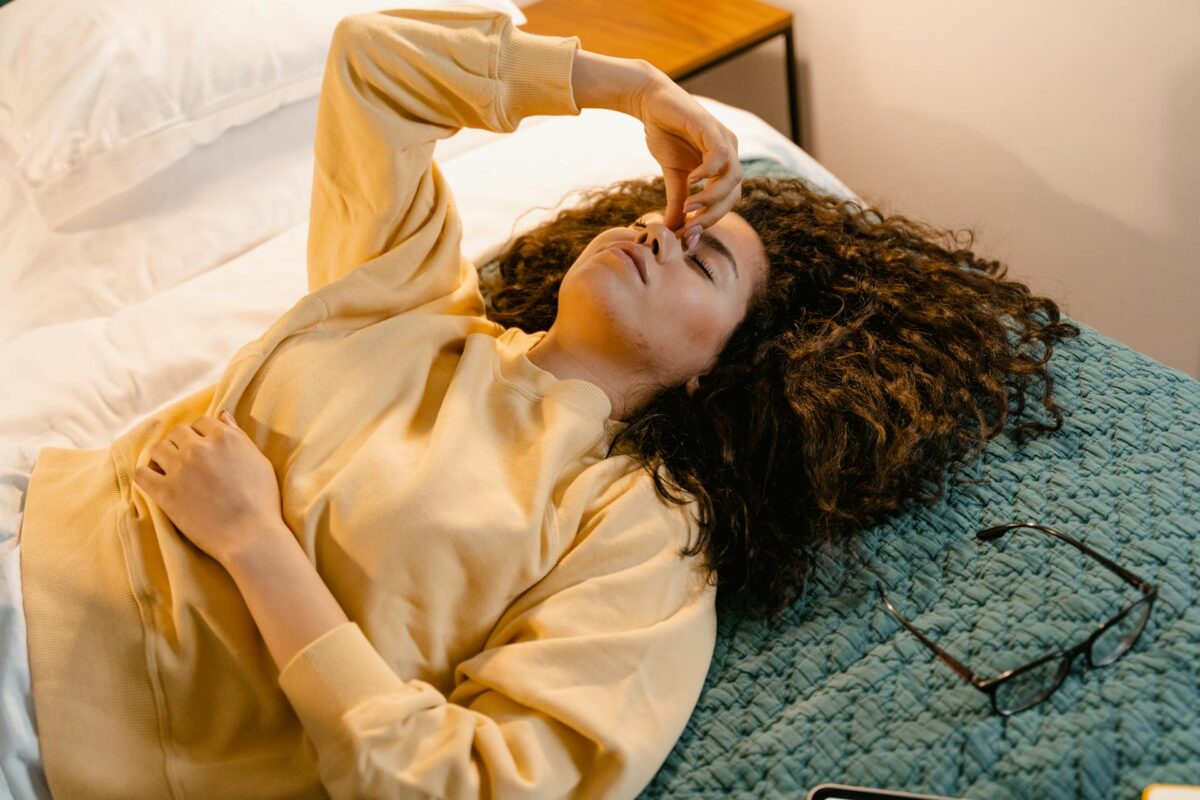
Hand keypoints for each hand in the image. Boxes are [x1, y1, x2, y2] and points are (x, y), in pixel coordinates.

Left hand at [133, 411, 286, 566]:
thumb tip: (222, 415)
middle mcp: (199, 448)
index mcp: (225, 438)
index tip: (204, 449)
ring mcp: (180, 469)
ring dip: (162, 457)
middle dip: (181, 444)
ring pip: (157, 449)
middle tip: (187, 461)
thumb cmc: (262, 501)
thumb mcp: (259, 461)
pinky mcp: (165, 492)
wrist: (250, 536)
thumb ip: (239, 436)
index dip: (202, 435)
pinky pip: (141, 473)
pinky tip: (155, 482)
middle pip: (177, 432)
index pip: (202, 422)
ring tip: (171, 471)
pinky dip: (145, 475)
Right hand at [632, 71, 741, 232]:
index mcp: (724, 166)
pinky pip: (719, 155)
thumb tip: (673, 231)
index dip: (712, 219)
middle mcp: (730, 153)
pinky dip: (708, 172)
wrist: (650, 103)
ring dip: (710, 197)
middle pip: (735, 193)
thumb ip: (678, 202)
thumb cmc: (665, 135)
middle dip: (713, 214)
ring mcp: (723, 139)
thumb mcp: (673, 176)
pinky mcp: (710, 127)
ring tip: (688, 206)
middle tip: (690, 226)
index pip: (728, 200)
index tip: (690, 233)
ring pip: (732, 177)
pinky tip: (690, 180)